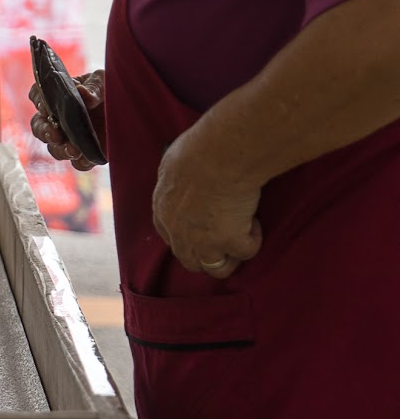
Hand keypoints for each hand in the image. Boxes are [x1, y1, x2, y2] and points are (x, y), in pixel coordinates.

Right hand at [28, 69, 105, 170]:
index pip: (39, 95)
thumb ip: (93, 87)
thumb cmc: (113, 89)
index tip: (45, 107)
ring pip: (54, 148)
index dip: (38, 101)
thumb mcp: (104, 81)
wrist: (134, 110)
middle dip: (43, 131)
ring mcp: (72, 138)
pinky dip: (80, 162)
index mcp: (60, 95)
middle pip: (39, 126)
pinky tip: (87, 158)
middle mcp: (60, 118)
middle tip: (55, 134)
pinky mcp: (88, 154)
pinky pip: (78, 163)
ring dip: (60, 150)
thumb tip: (81, 92)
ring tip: (73, 150)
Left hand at [152, 123, 263, 278]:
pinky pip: (246, 252)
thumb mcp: (173, 162)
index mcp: (163, 210)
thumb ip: (176, 179)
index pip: (169, 237)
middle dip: (208, 255)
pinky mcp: (230, 242)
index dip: (186, 239)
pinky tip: (256, 221)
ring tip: (242, 238)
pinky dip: (253, 240)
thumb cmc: (197, 149)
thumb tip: (181, 173)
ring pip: (216, 269)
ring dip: (230, 258)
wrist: (219, 156)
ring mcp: (203, 241)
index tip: (202, 232)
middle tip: (226, 241)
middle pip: (190, 261)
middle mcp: (179, 232)